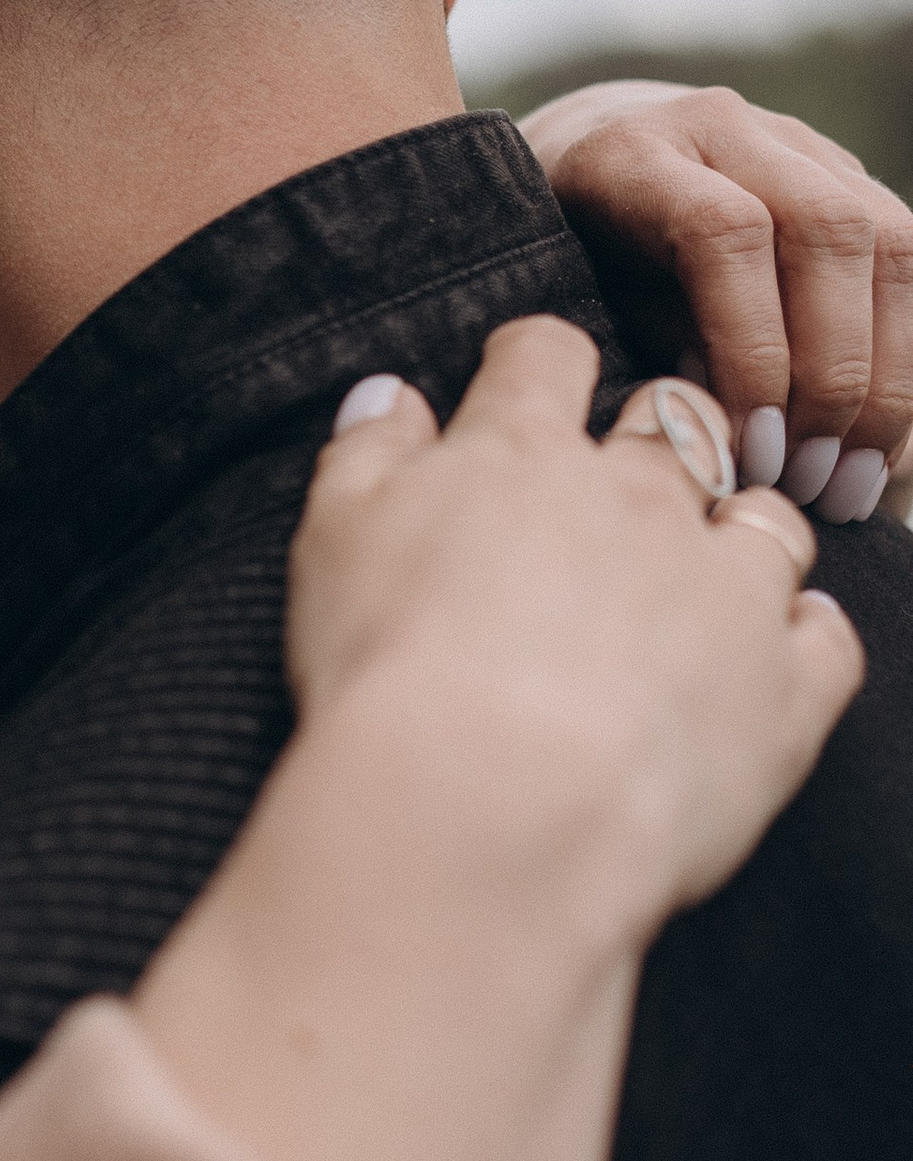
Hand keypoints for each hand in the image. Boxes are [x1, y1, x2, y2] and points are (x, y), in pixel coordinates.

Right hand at [287, 320, 860, 934]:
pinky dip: (808, 636)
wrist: (488, 804)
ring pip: (768, 520)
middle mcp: (639, 499)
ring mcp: (724, 589)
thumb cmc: (392, 673)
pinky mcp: (782, 688)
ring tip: (712, 565)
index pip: (546, 355)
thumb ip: (367, 454)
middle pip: (676, 421)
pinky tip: (775, 651)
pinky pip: (826, 638)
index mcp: (522, 453)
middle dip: (661, 430)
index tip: (529, 379)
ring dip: (745, 528)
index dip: (539, 360)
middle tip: (630, 476)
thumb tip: (392, 395)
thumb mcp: (333, 540)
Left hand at [520, 79, 912, 520]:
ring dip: (888, 377)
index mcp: (636, 152)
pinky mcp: (849, 174)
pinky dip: (903, 356)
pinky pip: (907, 261)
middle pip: (831, 232)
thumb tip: (732, 436)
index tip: (751, 445)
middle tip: (812, 478)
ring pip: (892, 244)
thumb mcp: (574, 298)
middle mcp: (727, 129)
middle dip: (836, 374)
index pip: (727, 234)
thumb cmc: (567, 251)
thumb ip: (652, 349)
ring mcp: (799, 143)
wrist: (590, 149)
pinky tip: (877, 440)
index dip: (752, 347)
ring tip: (853, 479)